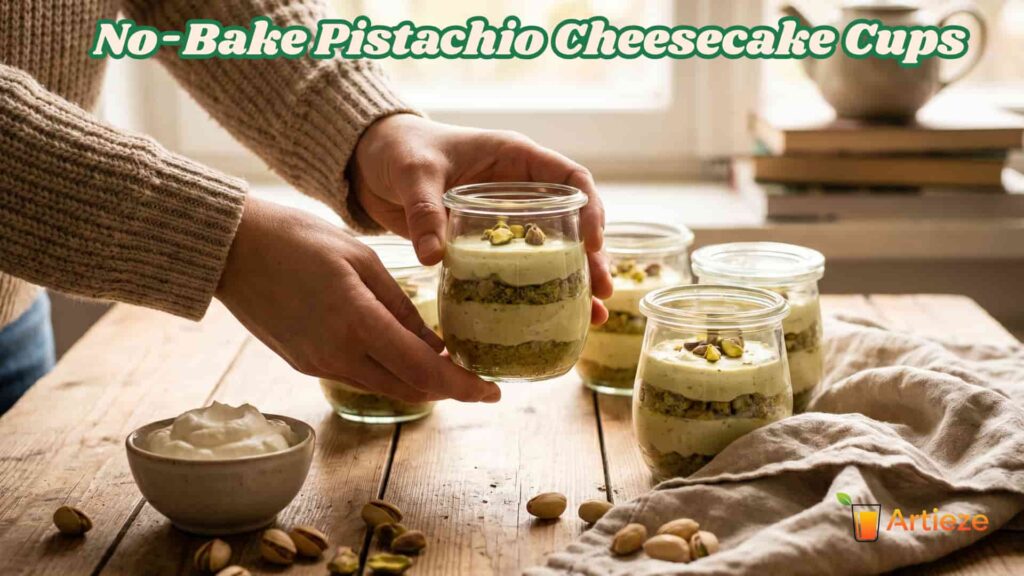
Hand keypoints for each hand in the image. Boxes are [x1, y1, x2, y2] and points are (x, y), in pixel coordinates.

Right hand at [216, 197, 500, 403]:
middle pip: (408, 389)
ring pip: (383, 387)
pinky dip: (387, 372)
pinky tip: (400, 353)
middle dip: (447, 390)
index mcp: (356, 322)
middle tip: (476, 380)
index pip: (424, 370)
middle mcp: (337, 353)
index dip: (463, 386)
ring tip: (445, 365)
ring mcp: (317, 363)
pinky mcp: (303, 362)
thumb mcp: (362, 260)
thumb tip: (436, 344)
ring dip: (417, 382)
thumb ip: (401, 305)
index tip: (493, 392)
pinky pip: (357, 376)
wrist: (231, 248)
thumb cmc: (298, 238)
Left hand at [351, 114, 611, 323]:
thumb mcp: (414, 174)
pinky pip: (520, 268)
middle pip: (572, 223)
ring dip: (573, 282)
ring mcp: (506, 219)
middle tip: (602, 291)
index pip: (571, 180)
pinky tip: (549, 320)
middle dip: (592, 258)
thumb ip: (425, 210)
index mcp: (516, 158)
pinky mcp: (487, 244)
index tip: (591, 243)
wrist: (368, 163)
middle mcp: (519, 190)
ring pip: (553, 251)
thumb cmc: (398, 150)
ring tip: (592, 315)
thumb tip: (432, 256)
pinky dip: (536, 292)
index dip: (591, 209)